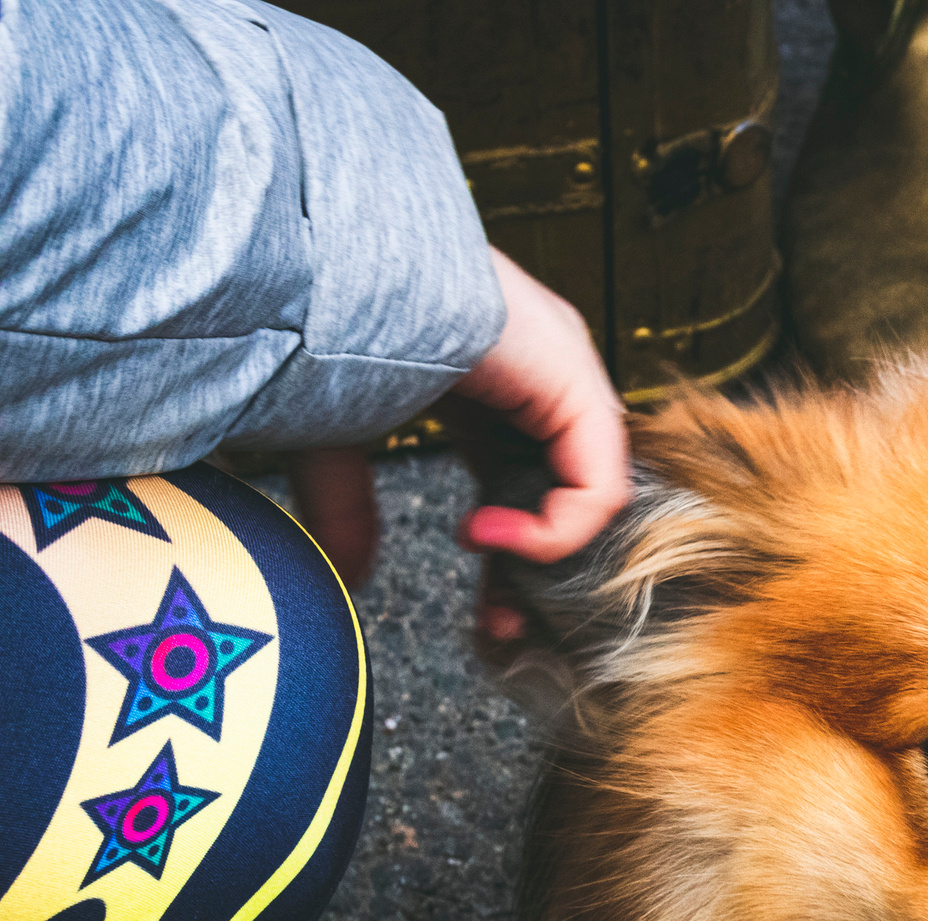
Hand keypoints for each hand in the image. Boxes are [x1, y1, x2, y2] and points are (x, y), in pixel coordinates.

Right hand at [282, 249, 627, 625]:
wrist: (318, 271)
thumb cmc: (317, 328)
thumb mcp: (335, 437)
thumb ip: (349, 504)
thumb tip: (351, 573)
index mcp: (497, 382)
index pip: (532, 485)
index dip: (514, 557)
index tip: (482, 615)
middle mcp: (545, 376)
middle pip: (567, 497)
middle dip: (539, 577)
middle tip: (503, 631)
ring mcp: (566, 375)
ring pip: (590, 495)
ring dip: (550, 559)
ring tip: (493, 578)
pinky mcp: (574, 381)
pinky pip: (598, 481)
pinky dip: (559, 527)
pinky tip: (498, 538)